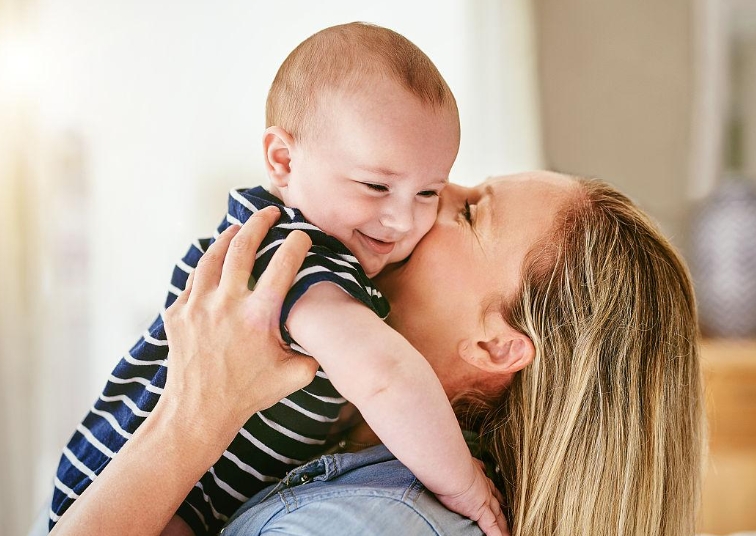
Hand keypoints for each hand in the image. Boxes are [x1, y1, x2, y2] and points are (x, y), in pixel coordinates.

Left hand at [162, 206, 318, 447]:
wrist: (197, 412)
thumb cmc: (247, 395)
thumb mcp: (292, 376)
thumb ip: (313, 354)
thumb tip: (324, 341)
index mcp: (259, 316)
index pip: (283, 266)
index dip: (296, 245)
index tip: (301, 236)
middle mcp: (227, 304)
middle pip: (242, 247)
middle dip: (258, 222)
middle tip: (269, 212)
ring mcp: (198, 306)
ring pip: (212, 256)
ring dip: (228, 237)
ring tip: (239, 228)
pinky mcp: (177, 313)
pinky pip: (193, 279)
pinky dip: (207, 266)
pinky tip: (215, 263)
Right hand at [436, 458, 509, 535]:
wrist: (452, 467)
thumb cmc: (452, 461)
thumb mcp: (463, 459)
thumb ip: (467, 462)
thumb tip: (465, 456)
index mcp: (480, 477)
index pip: (491, 489)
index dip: (497, 495)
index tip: (501, 499)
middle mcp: (485, 489)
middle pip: (498, 503)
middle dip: (503, 511)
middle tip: (509, 518)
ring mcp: (484, 501)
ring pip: (498, 516)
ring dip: (504, 525)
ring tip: (510, 532)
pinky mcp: (479, 511)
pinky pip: (491, 526)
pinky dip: (497, 534)